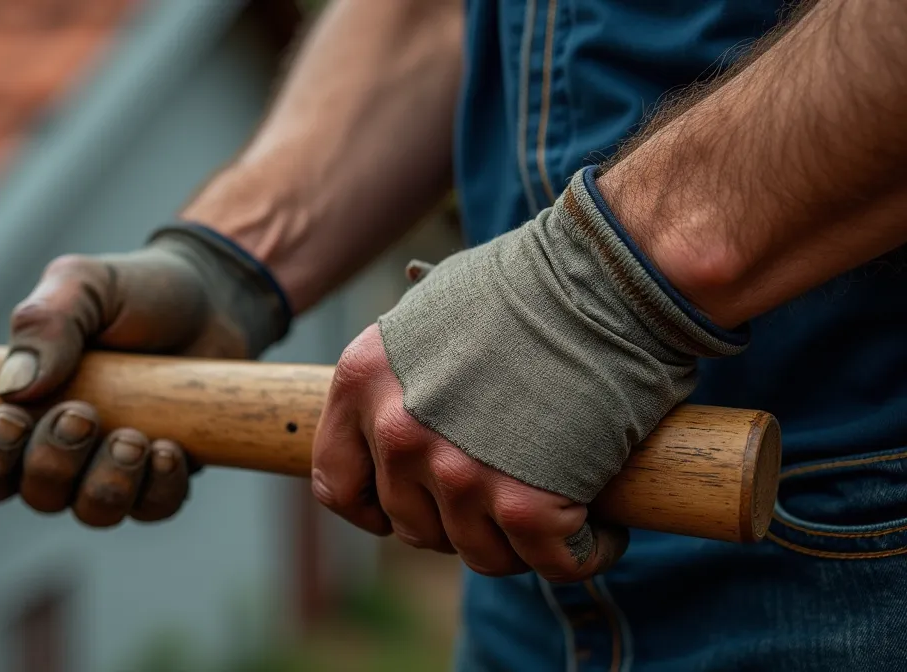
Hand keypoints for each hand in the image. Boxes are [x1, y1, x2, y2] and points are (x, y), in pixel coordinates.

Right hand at [0, 226, 289, 526]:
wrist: (212, 298)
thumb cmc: (133, 292)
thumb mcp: (81, 285)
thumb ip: (42, 322)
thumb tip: (13, 386)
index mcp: (19, 409)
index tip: (12, 418)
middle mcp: (59, 450)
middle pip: (35, 494)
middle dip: (53, 463)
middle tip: (83, 414)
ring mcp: (112, 468)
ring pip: (93, 511)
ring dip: (108, 483)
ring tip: (134, 437)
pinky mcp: (163, 475)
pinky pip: (153, 507)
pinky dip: (158, 487)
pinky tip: (168, 448)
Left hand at [311, 170, 746, 580]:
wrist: (609, 276)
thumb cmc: (532, 282)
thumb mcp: (432, 312)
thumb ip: (402, 373)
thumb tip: (397, 410)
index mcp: (361, 382)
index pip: (337, 485)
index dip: (376, 507)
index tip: (412, 506)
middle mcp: (397, 432)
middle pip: (413, 526)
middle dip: (460, 520)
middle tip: (507, 494)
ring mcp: (457, 472)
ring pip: (480, 553)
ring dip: (520, 541)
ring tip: (558, 505)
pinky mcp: (526, 504)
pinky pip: (551, 563)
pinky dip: (583, 553)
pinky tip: (601, 528)